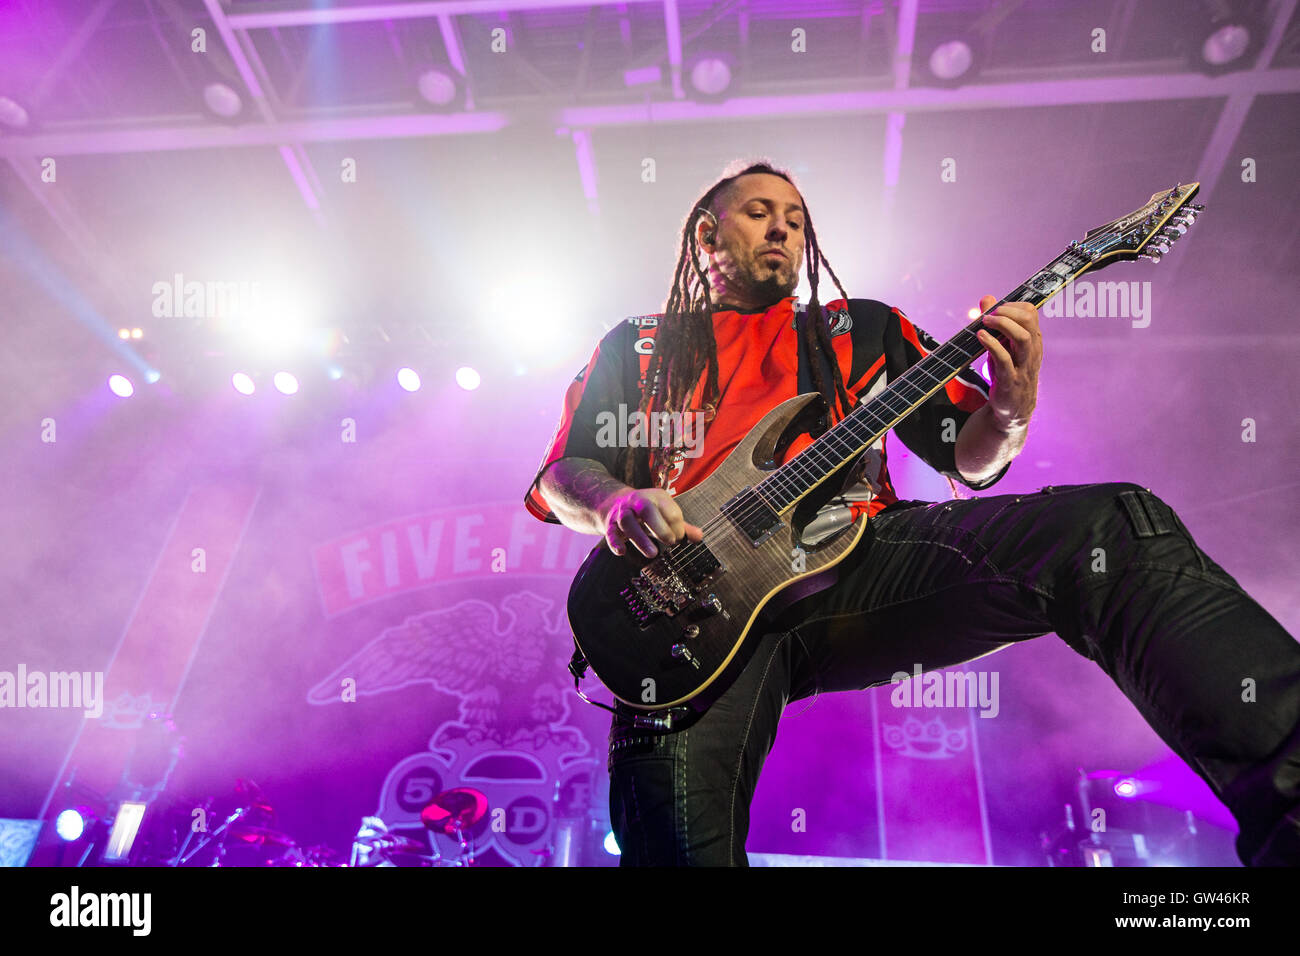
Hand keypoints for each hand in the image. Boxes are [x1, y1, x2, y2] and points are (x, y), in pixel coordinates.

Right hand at [598, 488, 703, 557]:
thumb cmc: (646, 512)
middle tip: (671, 542)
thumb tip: (699, 537)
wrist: (614, 503)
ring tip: (653, 553)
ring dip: (640, 538)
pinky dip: (615, 543)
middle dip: (660, 527)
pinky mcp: (610, 524)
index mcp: (656, 497)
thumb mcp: (664, 514)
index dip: (677, 526)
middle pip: (647, 509)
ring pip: (627, 522)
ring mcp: (622, 512)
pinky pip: (611, 533)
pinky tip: (622, 552)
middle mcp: (637, 502)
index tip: (679, 538)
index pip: (669, 510)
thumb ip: (681, 526)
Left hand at [974, 294, 1041, 430]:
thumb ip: (996, 322)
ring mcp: (1022, 366)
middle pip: (1029, 321)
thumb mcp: (1002, 346)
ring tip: (984, 322)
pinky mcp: (1010, 380)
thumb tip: (987, 298)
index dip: (1011, 305)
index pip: (1031, 312)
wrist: (1012, 410)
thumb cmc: (1008, 373)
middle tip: (988, 315)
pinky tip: (980, 337)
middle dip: (1007, 312)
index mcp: (1033, 340)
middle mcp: (1031, 351)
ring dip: (1002, 325)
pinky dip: (992, 345)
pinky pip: (1005, 359)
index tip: (994, 308)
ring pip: (1022, 338)